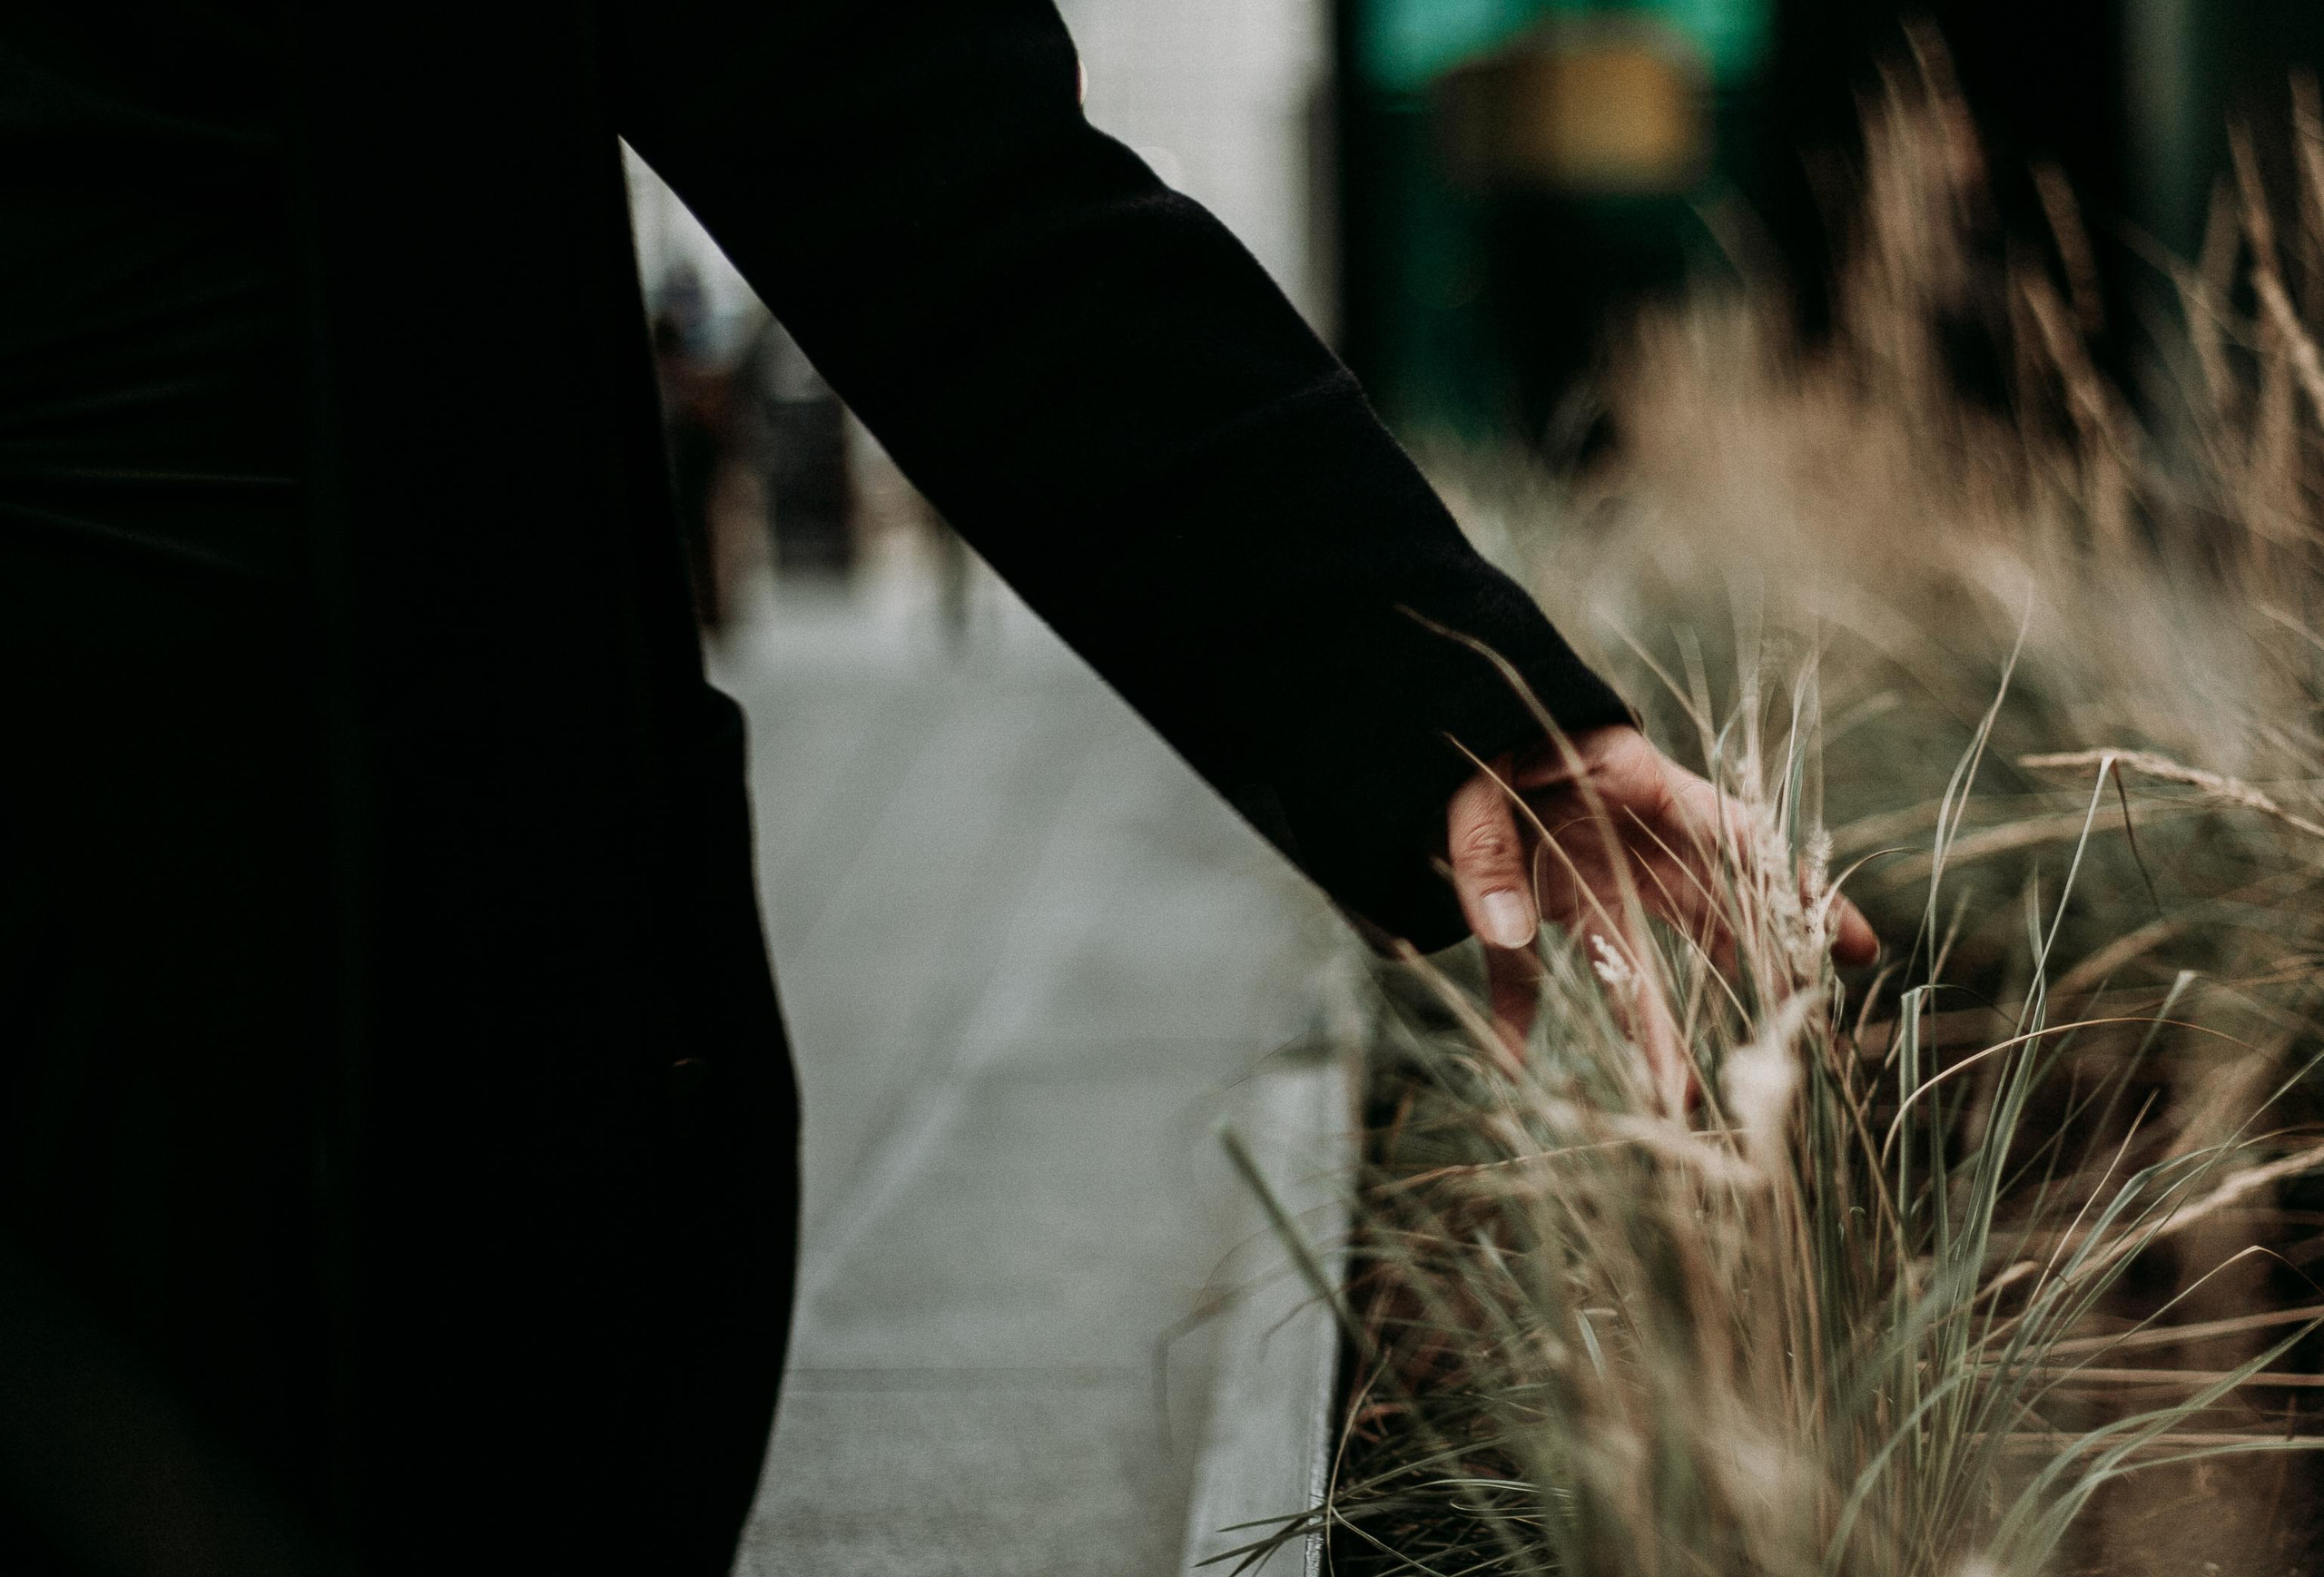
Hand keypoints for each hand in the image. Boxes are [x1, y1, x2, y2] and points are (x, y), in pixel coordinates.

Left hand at [1445, 725, 1877, 1103]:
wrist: (1421, 729)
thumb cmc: (1472, 731)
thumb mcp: (1474, 776)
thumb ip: (1487, 847)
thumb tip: (1508, 931)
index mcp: (1633, 784)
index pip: (1733, 835)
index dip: (1796, 888)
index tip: (1848, 941)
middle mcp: (1622, 840)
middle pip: (1706, 912)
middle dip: (1757, 973)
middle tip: (1805, 1038)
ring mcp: (1579, 875)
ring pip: (1630, 959)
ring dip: (1651, 1028)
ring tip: (1681, 1099)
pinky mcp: (1525, 903)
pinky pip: (1531, 970)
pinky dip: (1521, 1015)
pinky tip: (1518, 1066)